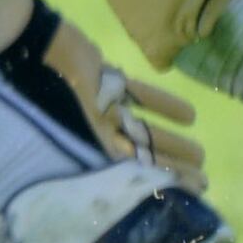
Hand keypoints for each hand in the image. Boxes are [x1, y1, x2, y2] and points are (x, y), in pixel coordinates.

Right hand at [0, 0, 207, 192]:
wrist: (40, 48)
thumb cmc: (55, 91)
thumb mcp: (86, 130)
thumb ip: (116, 155)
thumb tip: (156, 183)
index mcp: (88, 149)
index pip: (132, 174)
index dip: (163, 183)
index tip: (191, 194)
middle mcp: (96, 134)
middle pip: (140, 157)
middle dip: (171, 170)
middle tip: (202, 181)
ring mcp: (104, 110)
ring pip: (144, 131)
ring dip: (172, 143)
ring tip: (200, 155)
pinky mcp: (108, 84)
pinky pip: (139, 97)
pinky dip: (162, 106)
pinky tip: (190, 115)